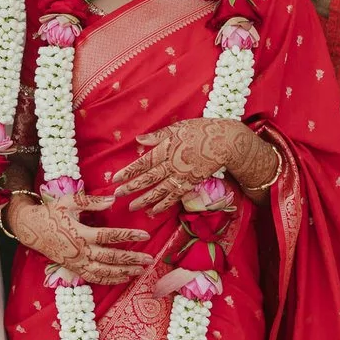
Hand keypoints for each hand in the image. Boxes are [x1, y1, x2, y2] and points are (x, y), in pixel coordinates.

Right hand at [7, 189, 151, 285]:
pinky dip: (109, 280)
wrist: (31, 229)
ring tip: (139, 271)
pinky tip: (122, 279)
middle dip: (131, 259)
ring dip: (123, 272)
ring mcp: (77, 262)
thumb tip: (112, 200)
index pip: (110, 236)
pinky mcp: (74, 268)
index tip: (145, 236)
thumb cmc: (51, 213)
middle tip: (149, 259)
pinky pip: (94, 278)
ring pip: (104, 272)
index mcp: (81, 233)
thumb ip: (91, 201)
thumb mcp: (68, 202)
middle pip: (111, 258)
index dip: (128, 236)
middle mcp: (81, 251)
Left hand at [114, 118, 277, 212]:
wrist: (224, 142)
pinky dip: (163, 205)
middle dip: (132, 188)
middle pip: (148, 179)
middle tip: (117, 196)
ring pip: (159, 191)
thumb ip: (157, 136)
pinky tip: (154, 211)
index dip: (128, 171)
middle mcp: (171, 165)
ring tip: (132, 207)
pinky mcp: (190, 183)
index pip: (143, 163)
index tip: (115, 179)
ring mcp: (181, 176)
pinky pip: (174, 197)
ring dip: (145, 200)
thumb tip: (138, 140)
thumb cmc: (199, 131)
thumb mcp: (177, 128)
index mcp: (165, 150)